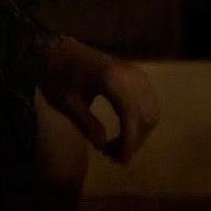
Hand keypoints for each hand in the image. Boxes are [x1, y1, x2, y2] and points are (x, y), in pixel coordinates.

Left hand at [41, 36, 159, 163]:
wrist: (62, 49)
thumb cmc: (59, 73)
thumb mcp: (66, 100)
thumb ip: (86, 123)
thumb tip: (103, 146)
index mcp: (111, 78)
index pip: (130, 115)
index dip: (129, 141)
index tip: (121, 161)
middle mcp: (131, 75)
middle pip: (144, 117)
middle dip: (133, 141)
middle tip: (112, 157)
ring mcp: (138, 74)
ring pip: (150, 113)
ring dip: (138, 134)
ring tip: (115, 147)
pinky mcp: (139, 76)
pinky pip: (148, 105)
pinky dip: (140, 122)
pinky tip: (123, 133)